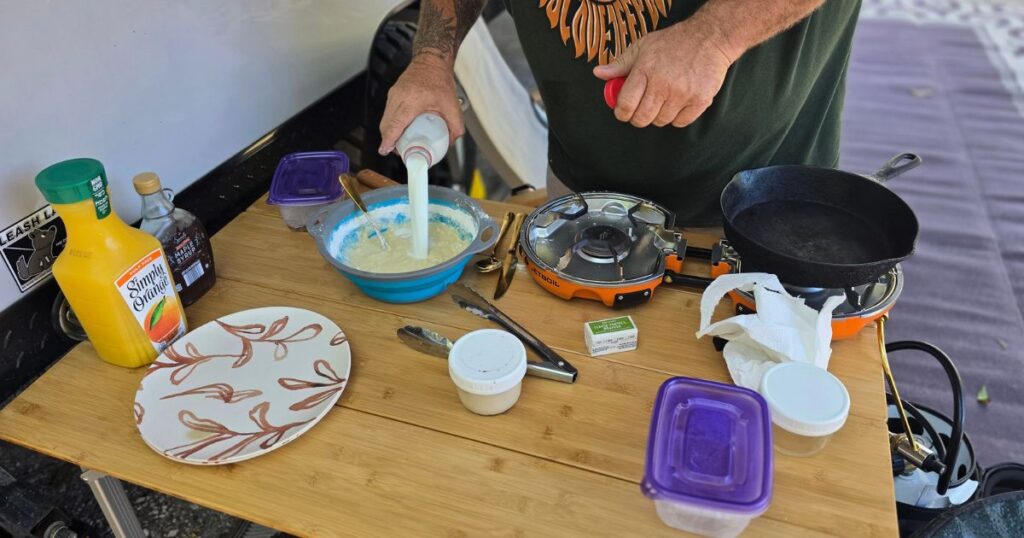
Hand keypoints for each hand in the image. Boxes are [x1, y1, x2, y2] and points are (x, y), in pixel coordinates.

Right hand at [378, 54, 463, 154]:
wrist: (431, 60)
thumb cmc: (440, 79)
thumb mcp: (452, 105)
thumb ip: (455, 126)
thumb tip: (450, 142)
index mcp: (412, 101)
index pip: (395, 124)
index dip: (389, 139)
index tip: (385, 150)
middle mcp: (398, 97)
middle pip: (386, 125)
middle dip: (389, 141)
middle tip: (398, 151)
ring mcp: (393, 95)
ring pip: (385, 119)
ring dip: (389, 132)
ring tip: (399, 143)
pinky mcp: (392, 93)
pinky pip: (388, 112)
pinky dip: (391, 123)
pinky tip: (400, 129)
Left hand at [593, 21, 735, 127]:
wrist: (709, 38)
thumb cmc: (673, 42)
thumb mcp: (642, 47)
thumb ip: (620, 64)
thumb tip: (599, 73)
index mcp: (645, 71)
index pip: (625, 105)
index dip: (621, 113)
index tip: (623, 111)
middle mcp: (663, 84)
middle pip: (642, 118)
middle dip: (638, 117)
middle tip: (641, 109)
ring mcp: (682, 94)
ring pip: (661, 121)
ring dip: (658, 115)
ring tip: (662, 100)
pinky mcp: (699, 100)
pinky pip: (680, 122)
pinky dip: (677, 117)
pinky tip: (677, 103)